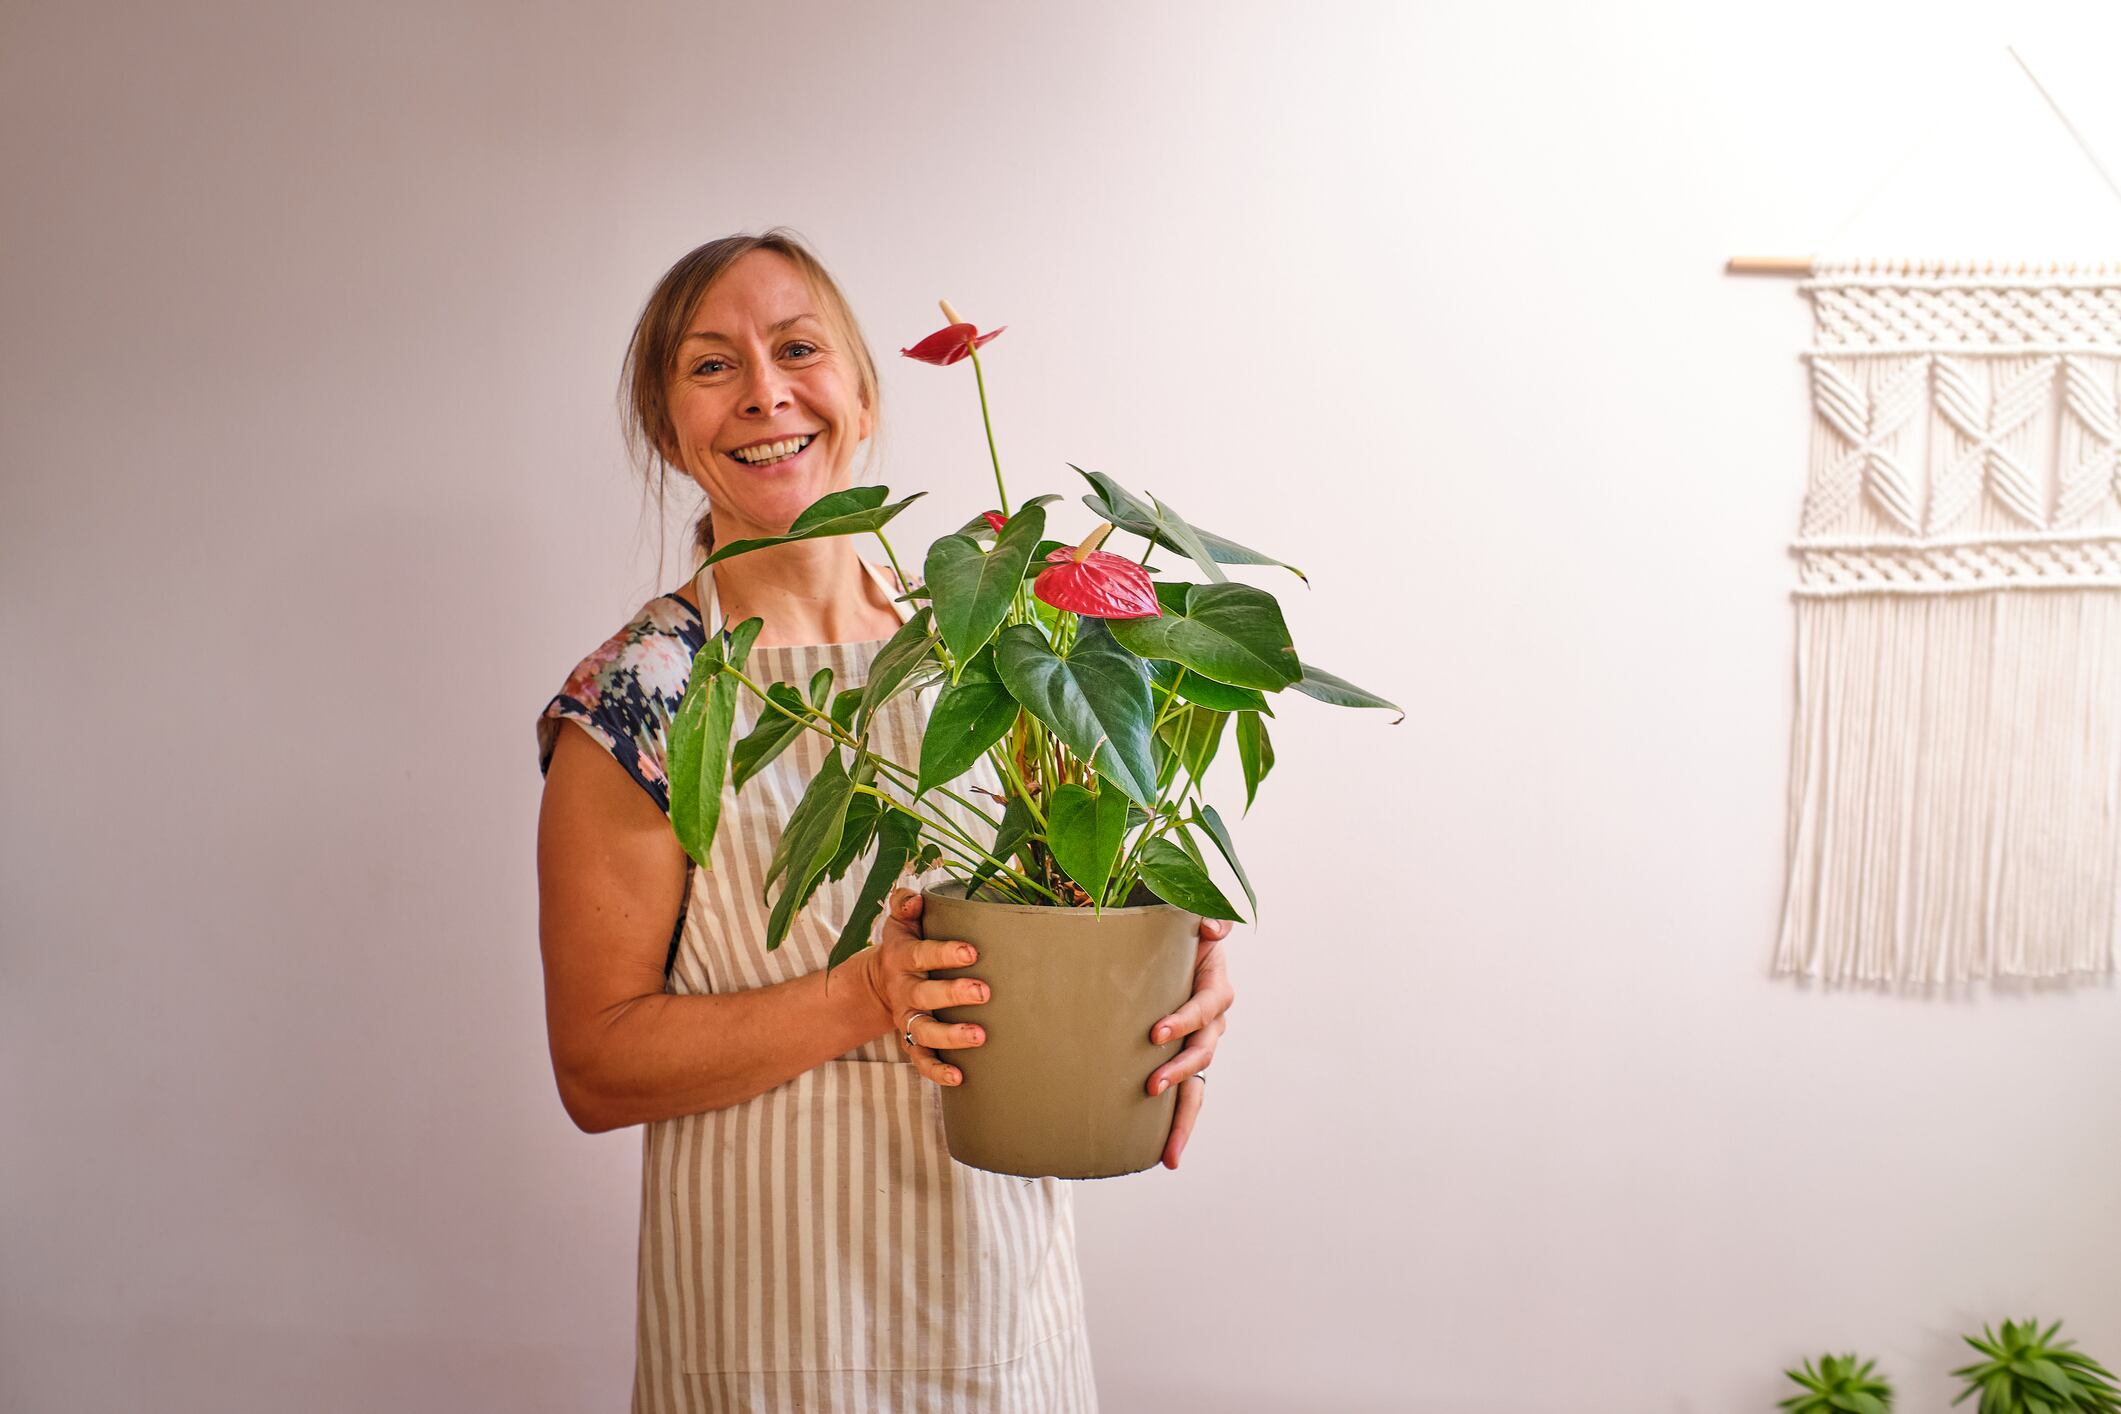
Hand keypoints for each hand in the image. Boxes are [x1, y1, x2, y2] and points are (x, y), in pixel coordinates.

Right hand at [857, 887, 989, 1087]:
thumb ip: (905, 903)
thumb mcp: (900, 920)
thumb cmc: (906, 943)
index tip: (972, 952)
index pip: (922, 954)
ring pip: (924, 1031)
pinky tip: (959, 1077)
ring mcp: (907, 1019)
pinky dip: (937, 1071)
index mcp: (903, 957)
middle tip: (984, 992)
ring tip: (980, 1036)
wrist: (880, 981)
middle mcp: (904, 990)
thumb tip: (915, 898)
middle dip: (954, 994)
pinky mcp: (911, 1041)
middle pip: (926, 995)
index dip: (945, 954)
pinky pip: (921, 1060)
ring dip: (950, 1036)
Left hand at [1147, 917, 1236, 1169]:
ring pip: (1198, 1084)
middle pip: (1204, 1050)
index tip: (1156, 1033)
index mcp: (1213, 986)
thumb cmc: (1172, 934)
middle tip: (1152, 1085)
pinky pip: (1188, 1100)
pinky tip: (1167, 1158)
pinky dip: (1180, 1129)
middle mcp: (1211, 1021)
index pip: (1206, 1006)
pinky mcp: (1182, 1064)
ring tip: (1167, 1147)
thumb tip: (1213, 929)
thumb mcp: (1187, 919)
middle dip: (1180, 1070)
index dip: (1186, 1020)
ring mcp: (1198, 1045)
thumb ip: (1203, 918)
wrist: (1163, 951)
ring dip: (1184, 1115)